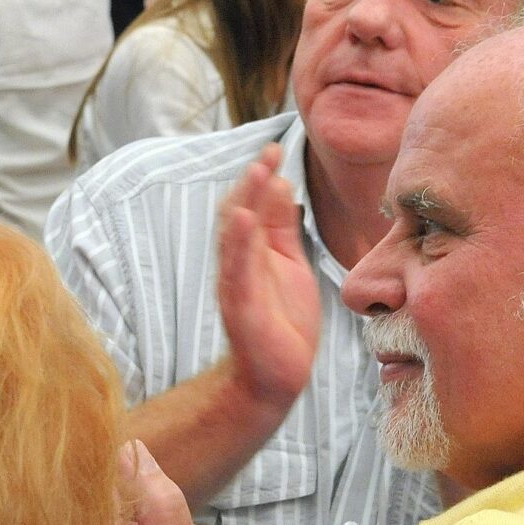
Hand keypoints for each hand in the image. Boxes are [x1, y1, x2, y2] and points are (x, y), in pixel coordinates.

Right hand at [215, 145, 320, 412]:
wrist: (277, 375)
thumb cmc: (283, 319)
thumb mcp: (288, 262)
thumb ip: (282, 227)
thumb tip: (280, 182)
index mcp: (253, 250)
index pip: (251, 204)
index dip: (260, 176)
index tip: (274, 149)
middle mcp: (239, 262)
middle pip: (239, 212)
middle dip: (252, 181)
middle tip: (268, 151)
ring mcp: (237, 284)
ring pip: (235, 236)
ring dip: (245, 202)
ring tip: (257, 172)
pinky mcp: (241, 307)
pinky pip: (237, 271)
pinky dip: (240, 244)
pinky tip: (245, 220)